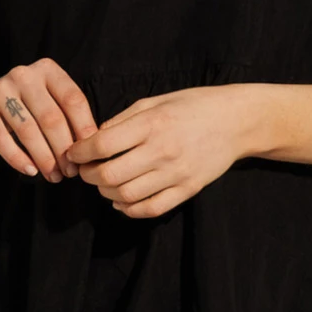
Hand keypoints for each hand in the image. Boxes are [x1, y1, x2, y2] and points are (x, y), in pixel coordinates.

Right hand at [0, 58, 96, 182]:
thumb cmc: (30, 108)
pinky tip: (31, 171)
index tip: (89, 155)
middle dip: (64, 150)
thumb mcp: (51, 102)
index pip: (73, 100)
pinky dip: (18, 159)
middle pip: (51, 118)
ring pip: (28, 130)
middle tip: (71, 173)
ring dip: (44, 158)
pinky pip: (1, 139)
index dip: (84, 130)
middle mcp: (24, 75)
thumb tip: (91, 149)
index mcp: (48, 70)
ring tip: (54, 176)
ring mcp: (0, 89)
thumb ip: (70, 117)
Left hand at [59, 85, 257, 217]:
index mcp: (151, 123)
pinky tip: (121, 201)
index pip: (102, 145)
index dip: (80, 152)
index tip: (74, 153)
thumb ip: (123, 120)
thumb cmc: (193, 106)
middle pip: (110, 174)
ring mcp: (176, 173)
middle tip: (85, 170)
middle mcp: (162, 150)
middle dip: (89, 176)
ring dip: (106, 193)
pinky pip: (151, 209)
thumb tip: (93, 140)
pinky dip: (129, 209)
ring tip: (104, 184)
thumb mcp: (155, 102)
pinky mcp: (188, 189)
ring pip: (127, 196)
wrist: (237, 121)